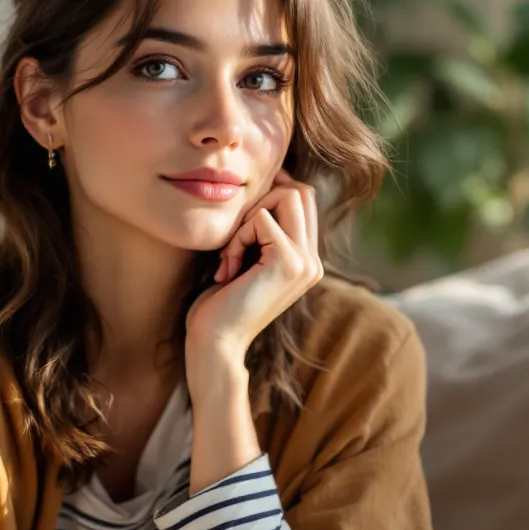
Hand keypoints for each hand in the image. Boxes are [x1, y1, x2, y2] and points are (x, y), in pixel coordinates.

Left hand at [184, 169, 322, 391]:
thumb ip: (261, 230)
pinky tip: (226, 268)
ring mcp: (306, 263)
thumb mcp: (246, 259)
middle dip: (260, 203)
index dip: (270, 196)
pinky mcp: (289, 262)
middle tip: (235, 238)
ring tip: (231, 255)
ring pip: (288, 197)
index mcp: (307, 261)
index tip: (239, 225)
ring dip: (248, 219)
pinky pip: (262, 219)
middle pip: (301, 192)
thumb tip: (266, 185)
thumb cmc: (219, 303)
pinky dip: (237, 237)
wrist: (214, 344)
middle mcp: (314, 262)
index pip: (303, 198)